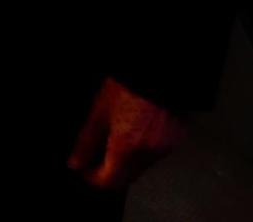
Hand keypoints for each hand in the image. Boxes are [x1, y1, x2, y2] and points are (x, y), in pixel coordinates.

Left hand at [67, 77, 184, 190]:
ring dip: (127, 160)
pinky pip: (156, 154)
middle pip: (126, 178)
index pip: (108, 181)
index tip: (84, 168)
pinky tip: (136, 129)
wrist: (160, 71)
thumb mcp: (100, 111)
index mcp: (126, 148)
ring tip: (117, 136)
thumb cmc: (129, 85)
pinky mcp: (176, 139)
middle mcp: (148, 154)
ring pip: (142, 167)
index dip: (92, 177)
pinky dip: (143, 150)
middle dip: (110, 172)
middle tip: (97, 155)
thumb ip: (87, 140)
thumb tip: (76, 162)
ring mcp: (165, 148)